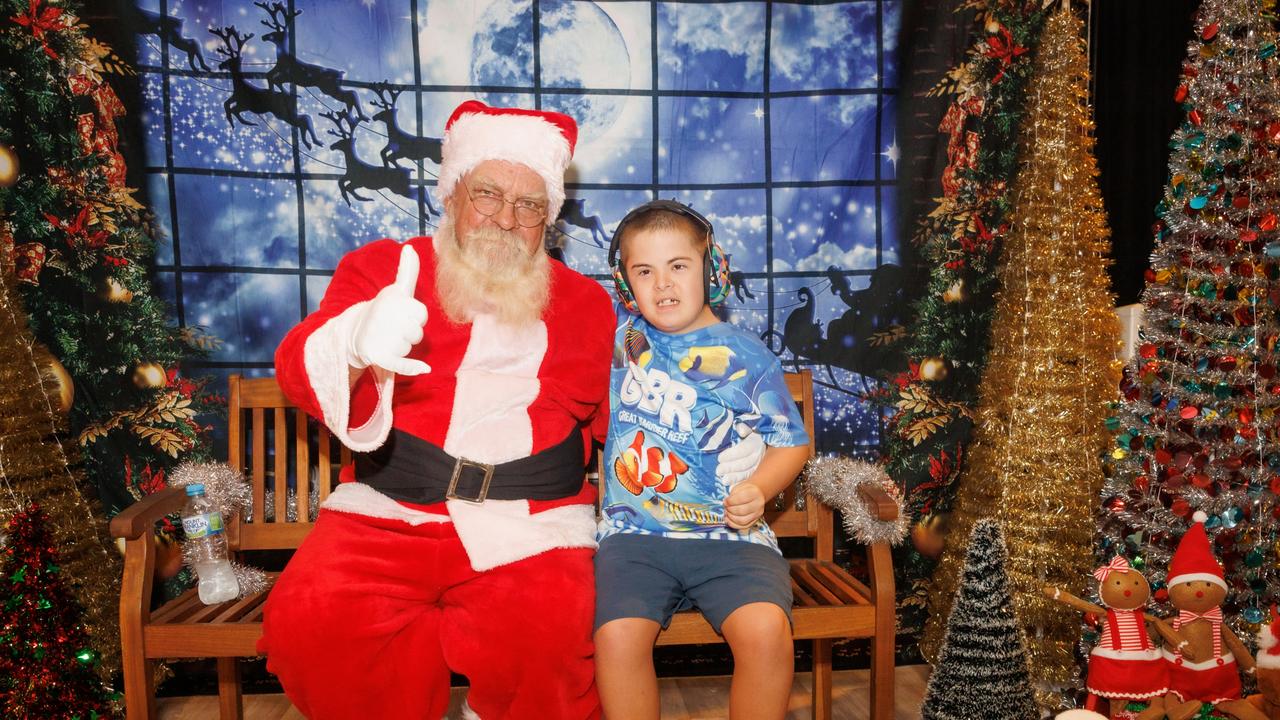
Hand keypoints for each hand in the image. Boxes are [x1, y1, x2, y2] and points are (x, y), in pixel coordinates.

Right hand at [348, 245, 430, 375]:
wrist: (357, 332)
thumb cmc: (385, 309)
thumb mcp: (397, 290)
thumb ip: (407, 271)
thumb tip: (409, 247)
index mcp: (394, 301)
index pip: (421, 313)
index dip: (416, 316)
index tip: (404, 313)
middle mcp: (388, 319)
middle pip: (417, 333)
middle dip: (410, 332)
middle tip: (394, 327)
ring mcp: (383, 337)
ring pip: (408, 346)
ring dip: (402, 345)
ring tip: (387, 337)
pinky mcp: (380, 355)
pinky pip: (401, 363)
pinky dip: (411, 367)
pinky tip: (425, 369)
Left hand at [715, 428, 764, 485]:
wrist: (766, 439)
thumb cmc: (751, 432)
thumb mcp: (748, 427)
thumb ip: (743, 428)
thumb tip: (741, 430)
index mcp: (756, 442)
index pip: (744, 449)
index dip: (732, 455)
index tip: (720, 458)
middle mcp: (759, 454)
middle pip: (745, 463)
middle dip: (731, 468)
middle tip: (718, 471)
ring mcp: (760, 464)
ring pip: (749, 472)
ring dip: (736, 478)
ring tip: (724, 481)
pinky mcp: (760, 471)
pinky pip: (751, 479)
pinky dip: (742, 484)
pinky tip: (733, 488)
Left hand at [724, 481, 765, 528]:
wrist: (757, 493)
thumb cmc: (746, 490)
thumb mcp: (739, 487)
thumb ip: (733, 494)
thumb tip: (726, 504)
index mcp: (755, 493)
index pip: (741, 499)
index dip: (730, 501)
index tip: (725, 501)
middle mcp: (758, 504)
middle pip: (742, 511)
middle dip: (730, 510)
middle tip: (725, 507)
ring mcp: (758, 514)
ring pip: (742, 521)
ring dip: (731, 518)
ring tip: (727, 513)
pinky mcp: (755, 521)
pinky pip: (744, 527)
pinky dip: (734, 525)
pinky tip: (728, 520)